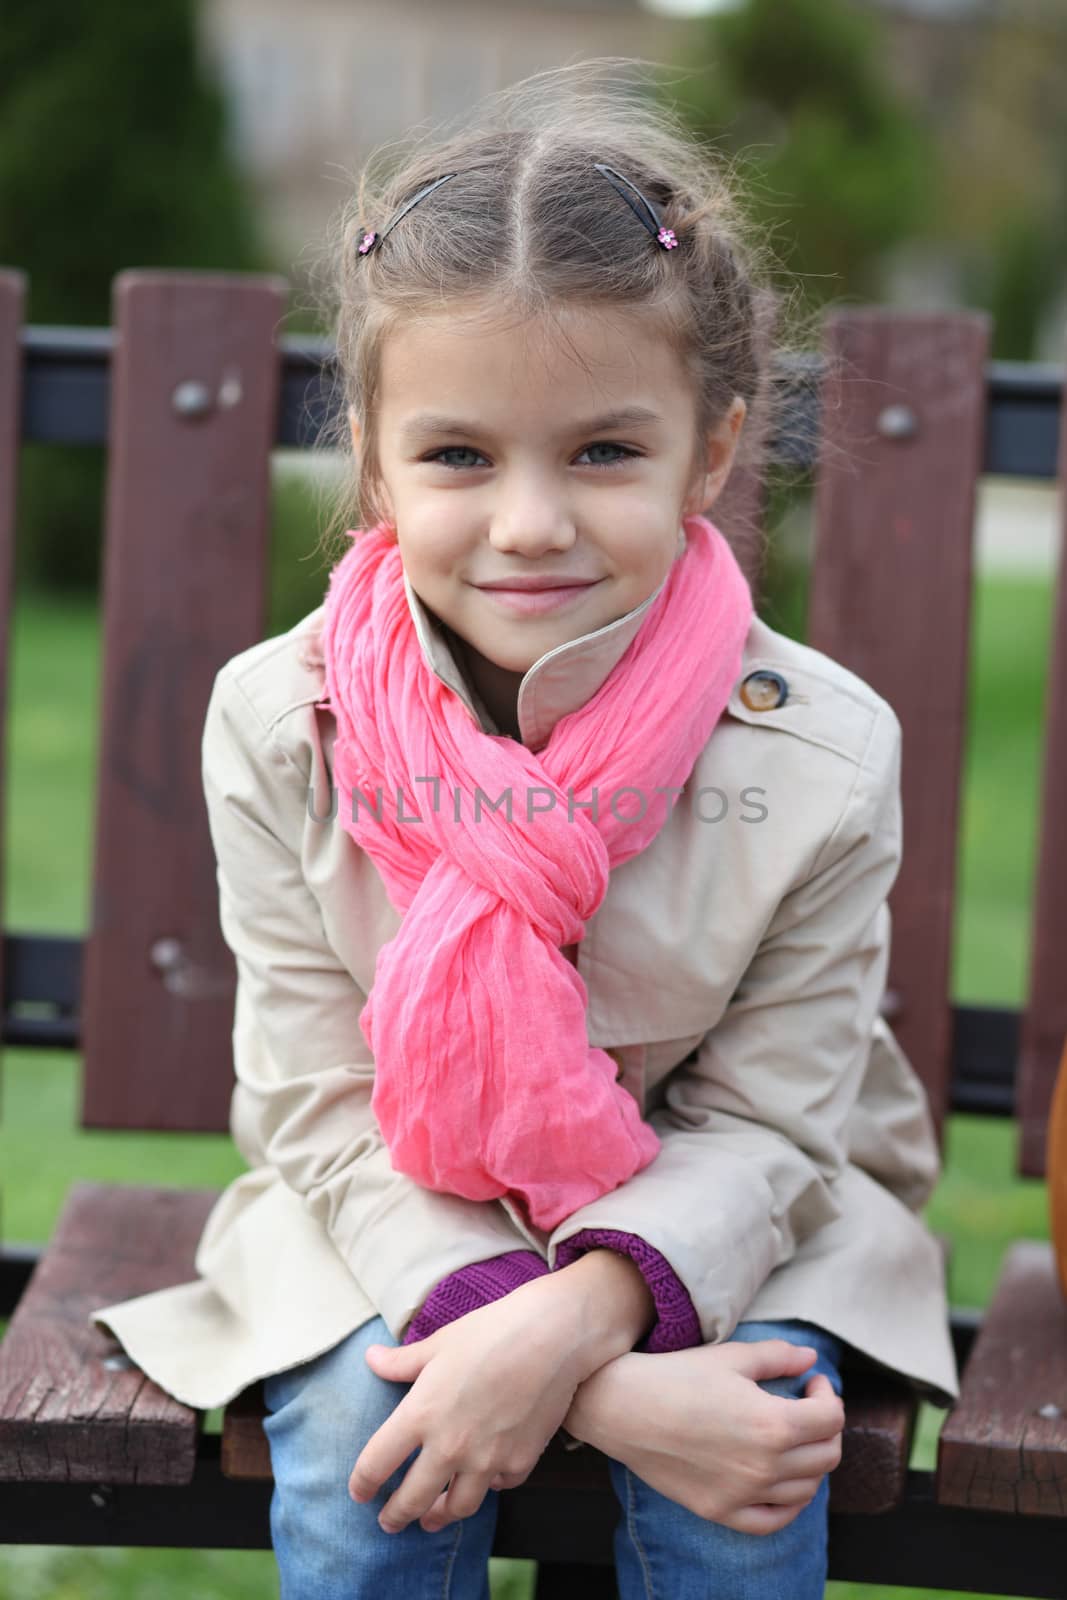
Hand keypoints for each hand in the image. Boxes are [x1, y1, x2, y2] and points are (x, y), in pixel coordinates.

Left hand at [347, 1270, 603, 1535]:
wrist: (551, 1336)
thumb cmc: (490, 1332)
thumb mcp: (439, 1343)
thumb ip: (401, 1362)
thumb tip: (370, 1360)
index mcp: (420, 1415)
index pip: (376, 1464)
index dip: (362, 1483)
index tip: (358, 1492)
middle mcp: (449, 1446)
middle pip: (411, 1500)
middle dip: (394, 1516)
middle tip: (388, 1522)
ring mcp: (486, 1459)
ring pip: (456, 1508)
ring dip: (438, 1517)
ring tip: (431, 1518)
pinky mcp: (519, 1462)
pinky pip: (497, 1487)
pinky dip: (487, 1488)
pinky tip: (482, 1483)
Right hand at [566, 1338, 844, 1535]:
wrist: (624, 1407)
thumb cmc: (678, 1375)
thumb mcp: (731, 1357)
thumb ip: (778, 1357)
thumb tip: (811, 1359)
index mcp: (772, 1423)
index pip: (830, 1418)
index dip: (828, 1394)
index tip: (811, 1382)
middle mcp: (765, 1466)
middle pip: (826, 1455)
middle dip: (826, 1427)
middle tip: (808, 1407)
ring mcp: (744, 1494)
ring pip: (807, 1488)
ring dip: (811, 1461)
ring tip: (793, 1437)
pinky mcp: (721, 1510)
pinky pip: (775, 1519)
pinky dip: (790, 1503)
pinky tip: (783, 1481)